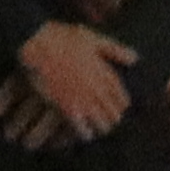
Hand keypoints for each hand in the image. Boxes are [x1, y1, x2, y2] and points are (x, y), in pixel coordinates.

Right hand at [4, 19, 137, 145]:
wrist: (34, 41)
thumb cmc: (59, 36)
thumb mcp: (91, 38)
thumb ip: (113, 49)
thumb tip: (135, 58)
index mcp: (106, 74)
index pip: (122, 100)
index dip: (118, 106)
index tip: (111, 108)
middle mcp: (99, 89)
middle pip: (115, 115)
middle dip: (110, 119)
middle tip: (101, 121)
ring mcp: (84, 99)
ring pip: (103, 126)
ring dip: (98, 128)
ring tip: (91, 129)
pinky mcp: (68, 108)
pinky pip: (84, 131)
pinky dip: (83, 134)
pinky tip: (78, 133)